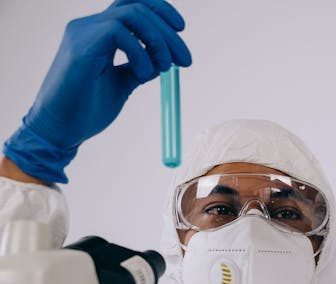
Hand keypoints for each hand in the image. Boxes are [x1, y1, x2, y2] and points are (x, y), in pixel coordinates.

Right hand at [2, 0, 191, 183]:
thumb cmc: (87, 110)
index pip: (134, 5)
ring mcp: (83, 32)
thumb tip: (165, 60)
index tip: (181, 31)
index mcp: (99, 32)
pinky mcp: (81, 46)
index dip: (161, 10)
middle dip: (169, 32)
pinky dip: (140, 52)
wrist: (60, 130)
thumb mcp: (123, 84)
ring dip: (159, 41)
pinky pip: (119, 33)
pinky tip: (143, 74)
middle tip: (186, 61)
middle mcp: (89, 25)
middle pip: (138, 6)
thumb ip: (139, 67)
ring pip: (133, 14)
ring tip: (165, 68)